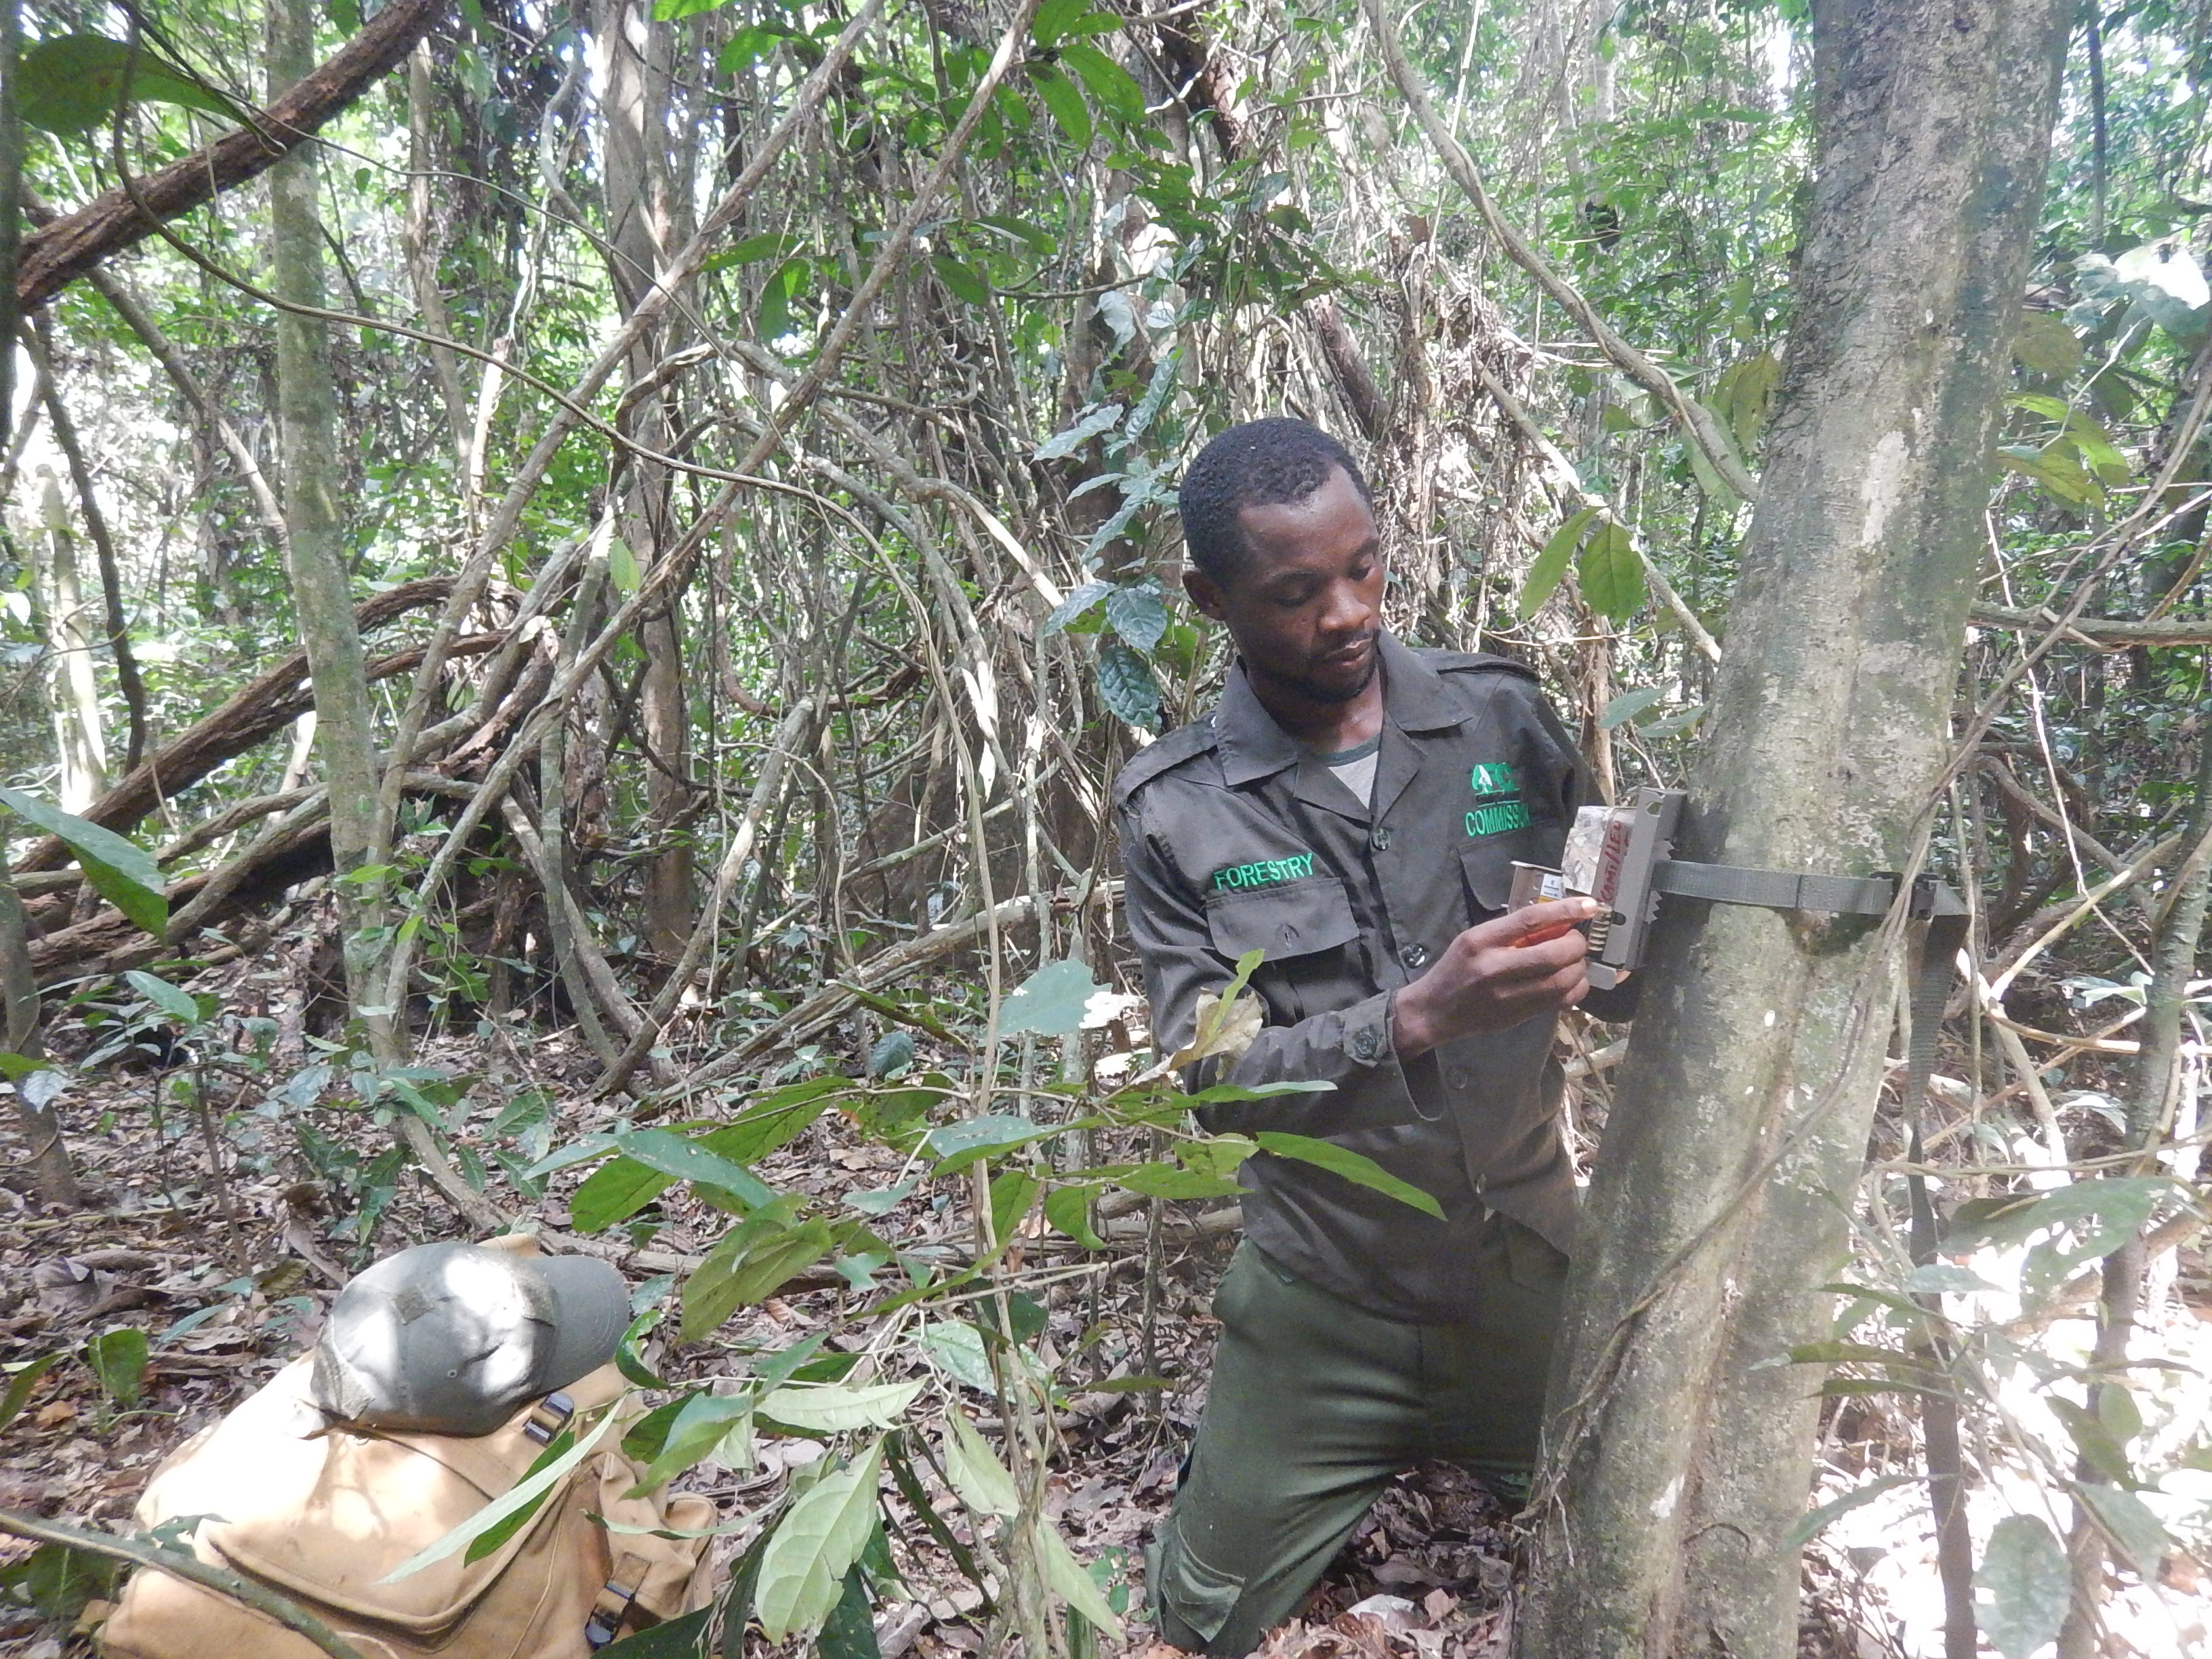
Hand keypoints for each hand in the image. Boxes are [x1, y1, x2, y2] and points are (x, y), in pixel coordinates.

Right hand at [1389, 897, 1601, 1058]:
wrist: (1436, 1010)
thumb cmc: (1456, 967)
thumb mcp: (1476, 938)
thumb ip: (1512, 931)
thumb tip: (1557, 920)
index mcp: (1481, 942)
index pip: (1530, 920)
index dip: (1565, 911)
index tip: (1590, 905)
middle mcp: (1495, 969)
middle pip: (1553, 954)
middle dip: (1576, 944)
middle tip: (1576, 940)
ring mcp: (1508, 997)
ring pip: (1563, 982)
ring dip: (1579, 968)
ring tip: (1574, 960)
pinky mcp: (1519, 1016)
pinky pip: (1561, 1002)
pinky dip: (1576, 988)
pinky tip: (1571, 980)